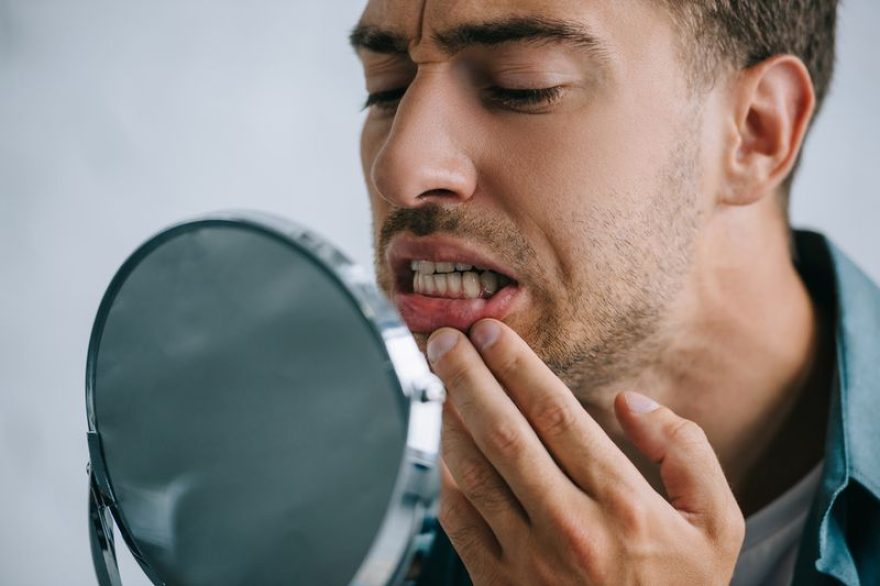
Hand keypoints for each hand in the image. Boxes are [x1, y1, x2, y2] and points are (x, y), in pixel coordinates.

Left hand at [426, 319, 744, 585]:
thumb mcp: (717, 523)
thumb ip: (686, 452)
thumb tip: (630, 402)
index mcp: (623, 504)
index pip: (557, 415)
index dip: (517, 366)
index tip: (491, 332)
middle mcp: (569, 528)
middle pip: (504, 434)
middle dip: (468, 378)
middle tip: (444, 340)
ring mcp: (528, 562)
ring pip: (474, 473)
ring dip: (449, 419)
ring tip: (438, 380)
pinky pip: (459, 522)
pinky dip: (443, 478)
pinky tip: (441, 446)